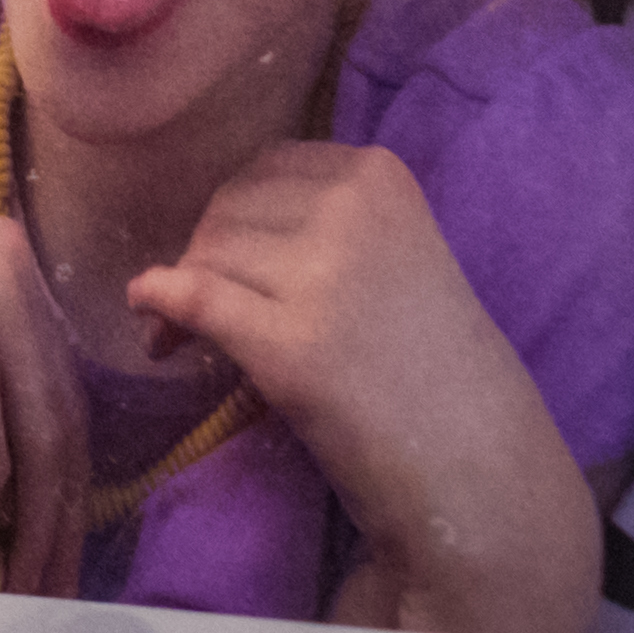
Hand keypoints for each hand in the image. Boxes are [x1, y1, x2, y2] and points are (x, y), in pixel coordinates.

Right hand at [0, 178, 87, 588]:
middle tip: (56, 569)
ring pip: (41, 440)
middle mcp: (14, 276)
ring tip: (24, 575)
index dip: (63, 453)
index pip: (59, 374)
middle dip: (63, 504)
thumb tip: (7, 445)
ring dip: (36, 523)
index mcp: (6, 253)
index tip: (63, 512)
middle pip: (63, 412)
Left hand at [127, 143, 602, 632]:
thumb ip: (325, 221)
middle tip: (195, 307)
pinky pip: (193, 299)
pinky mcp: (290, 344)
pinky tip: (155, 331)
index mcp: (378, 176)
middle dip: (203, 255)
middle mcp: (350, 209)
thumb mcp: (396, 255)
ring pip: (205, 255)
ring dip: (181, 294)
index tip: (229, 256)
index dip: (234, 216)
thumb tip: (216, 225)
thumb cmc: (434, 365)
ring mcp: (322, 274)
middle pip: (227, 209)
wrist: (478, 462)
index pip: (266, 170)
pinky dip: (158, 308)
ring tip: (183, 339)